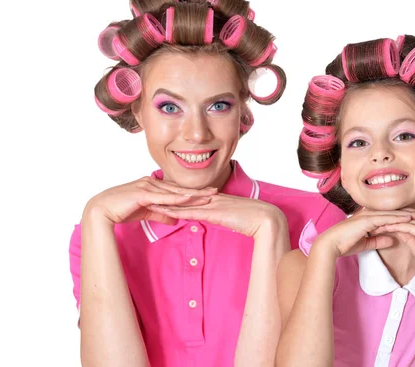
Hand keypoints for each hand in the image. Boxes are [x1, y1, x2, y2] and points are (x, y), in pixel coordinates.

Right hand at [84, 177, 217, 225]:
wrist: (101, 210)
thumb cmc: (121, 210)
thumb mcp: (146, 212)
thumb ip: (161, 213)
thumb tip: (175, 219)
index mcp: (152, 185)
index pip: (177, 189)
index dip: (193, 192)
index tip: (208, 193)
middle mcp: (151, 182)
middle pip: (180, 188)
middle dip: (199, 191)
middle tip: (216, 191)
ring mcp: (147, 186)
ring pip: (175, 192)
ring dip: (192, 194)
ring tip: (208, 196)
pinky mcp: (143, 193)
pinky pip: (163, 197)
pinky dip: (177, 198)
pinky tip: (189, 198)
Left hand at [150, 194, 286, 240]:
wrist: (266, 219)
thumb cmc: (255, 220)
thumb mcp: (236, 217)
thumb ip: (226, 217)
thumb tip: (220, 220)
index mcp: (217, 199)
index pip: (191, 197)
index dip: (175, 196)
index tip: (161, 195)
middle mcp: (212, 198)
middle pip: (183, 196)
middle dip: (165, 195)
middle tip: (147, 194)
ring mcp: (213, 204)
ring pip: (184, 203)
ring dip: (165, 203)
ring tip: (148, 201)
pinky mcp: (214, 213)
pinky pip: (191, 212)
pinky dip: (176, 212)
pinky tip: (164, 211)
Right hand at [313, 208, 414, 258]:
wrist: (331, 245)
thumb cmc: (344, 244)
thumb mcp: (366, 243)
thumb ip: (379, 240)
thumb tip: (392, 240)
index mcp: (368, 218)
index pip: (390, 215)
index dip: (404, 215)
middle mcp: (369, 213)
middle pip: (394, 211)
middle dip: (410, 212)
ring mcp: (368, 215)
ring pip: (392, 213)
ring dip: (408, 214)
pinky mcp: (367, 220)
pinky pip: (386, 218)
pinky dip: (398, 217)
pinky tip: (409, 218)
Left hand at [373, 215, 414, 281]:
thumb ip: (408, 235)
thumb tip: (397, 229)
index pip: (405, 218)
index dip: (390, 219)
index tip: (376, 221)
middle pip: (404, 216)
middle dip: (387, 218)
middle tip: (372, 220)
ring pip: (404, 220)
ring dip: (389, 222)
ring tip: (375, 223)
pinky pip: (408, 227)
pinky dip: (396, 227)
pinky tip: (385, 228)